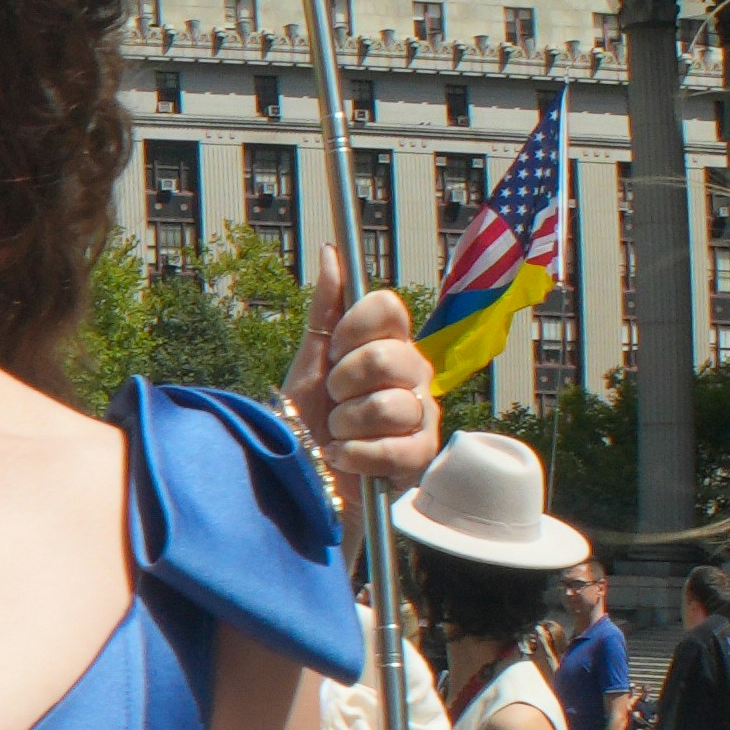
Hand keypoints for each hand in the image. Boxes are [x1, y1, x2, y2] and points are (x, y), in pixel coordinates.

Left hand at [298, 283, 441, 505]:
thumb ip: (324, 311)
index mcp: (390, 344)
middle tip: (333, 401)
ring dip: (344, 425)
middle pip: (386, 356)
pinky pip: (393, 448)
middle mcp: (414, 374)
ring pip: (386, 405)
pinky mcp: (421, 456)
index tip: (333, 354)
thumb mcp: (309, 363)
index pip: (388, 308)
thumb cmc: (308, 420)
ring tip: (337, 434)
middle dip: (342, 384)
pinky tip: (343, 458)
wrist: (306, 478)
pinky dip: (355, 455)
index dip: (352, 330)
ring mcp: (422, 415)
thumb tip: (330, 252)